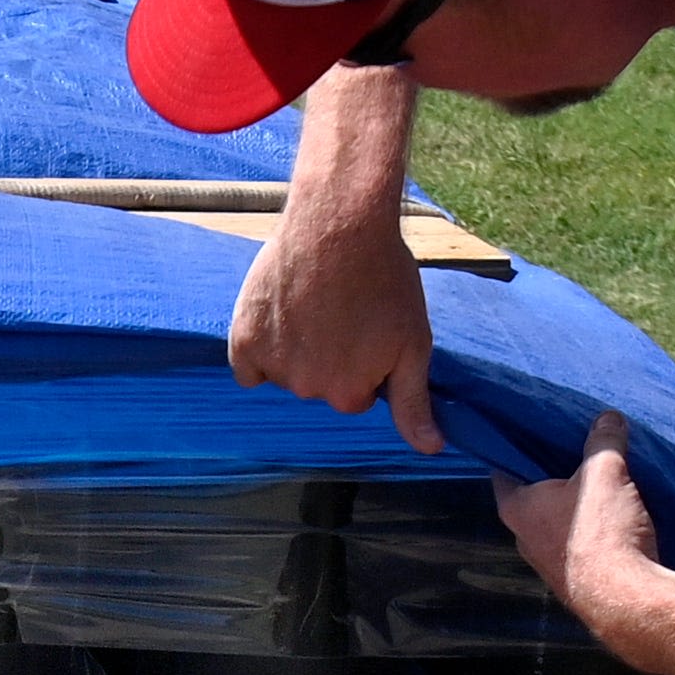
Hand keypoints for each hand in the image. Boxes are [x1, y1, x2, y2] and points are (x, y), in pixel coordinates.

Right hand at [225, 222, 444, 452]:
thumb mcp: (414, 342)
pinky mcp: (243, 339)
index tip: (369, 328)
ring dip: (297, 349)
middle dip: (331, 356)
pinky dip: (260, 350)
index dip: (365, 361)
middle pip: (319, 384)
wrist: (339, 223)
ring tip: (314, 303)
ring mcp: (273, 364)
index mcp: (349, 395)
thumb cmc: (385, 278)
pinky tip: (280, 317)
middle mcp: (308, 389)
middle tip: (343, 312)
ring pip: (286, 372)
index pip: (356, 395)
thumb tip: (431, 450)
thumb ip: (413, 402)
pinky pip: (248, 366)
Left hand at [492, 410, 664, 632]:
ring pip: (557, 525)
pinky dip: (592, 533)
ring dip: (575, 509)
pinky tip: (616, 521)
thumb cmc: (602, 531)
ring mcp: (548, 564)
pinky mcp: (575, 581)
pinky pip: (578, 547)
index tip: (532, 434)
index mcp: (516, 507)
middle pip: (532, 498)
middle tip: (577, 455)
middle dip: (553, 478)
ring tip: (602, 486)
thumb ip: (604, 441)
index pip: (503, 470)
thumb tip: (608, 418)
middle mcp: (524, 538)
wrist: (625, 598)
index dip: (516, 449)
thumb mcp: (605, 472)